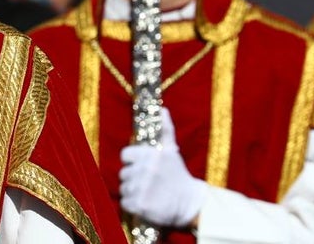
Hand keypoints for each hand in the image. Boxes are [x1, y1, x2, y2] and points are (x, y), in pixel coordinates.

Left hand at [119, 108, 206, 227]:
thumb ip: (165, 129)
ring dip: (132, 192)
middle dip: (133, 178)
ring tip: (148, 193)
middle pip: (123, 173)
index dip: (131, 161)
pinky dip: (133, 205)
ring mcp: (141, 188)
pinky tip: (145, 203)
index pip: (125, 155)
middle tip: (148, 183)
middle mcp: (144, 170)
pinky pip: (125, 203)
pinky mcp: (140, 205)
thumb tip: (162, 109)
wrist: (190, 203)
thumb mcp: (171, 151)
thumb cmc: (178, 175)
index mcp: (149, 155)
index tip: (142, 167)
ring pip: (123, 188)